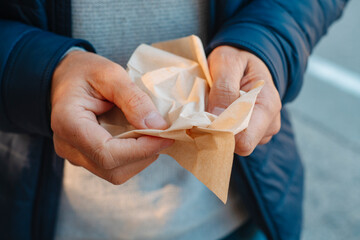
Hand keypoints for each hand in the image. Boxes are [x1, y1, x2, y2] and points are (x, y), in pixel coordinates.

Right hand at [51, 51, 172, 183]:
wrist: (65, 77)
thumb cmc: (85, 72)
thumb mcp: (111, 74)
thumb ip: (133, 99)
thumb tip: (158, 126)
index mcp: (68, 123)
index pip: (106, 153)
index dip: (141, 150)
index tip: (166, 137)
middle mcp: (67, 146)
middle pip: (112, 168)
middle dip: (144, 154)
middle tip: (164, 135)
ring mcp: (75, 155)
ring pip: (115, 173)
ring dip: (141, 158)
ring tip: (153, 136)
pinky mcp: (85, 158)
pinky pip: (113, 168)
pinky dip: (133, 157)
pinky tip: (141, 139)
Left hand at [207, 46, 281, 155]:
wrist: (245, 58)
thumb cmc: (237, 58)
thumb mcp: (227, 63)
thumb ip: (224, 89)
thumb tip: (217, 117)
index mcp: (267, 107)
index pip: (244, 141)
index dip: (222, 133)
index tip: (205, 119)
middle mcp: (269, 124)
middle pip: (237, 145)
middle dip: (218, 131)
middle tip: (207, 108)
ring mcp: (261, 131)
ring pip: (233, 143)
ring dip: (218, 128)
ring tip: (214, 106)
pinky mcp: (251, 132)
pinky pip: (233, 139)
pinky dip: (221, 128)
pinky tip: (218, 112)